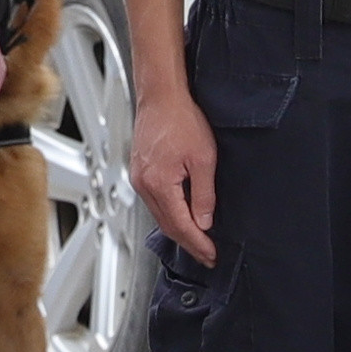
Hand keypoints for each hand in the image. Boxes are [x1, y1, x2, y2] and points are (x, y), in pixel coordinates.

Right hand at [131, 83, 217, 261]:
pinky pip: (154, 202)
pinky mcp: (141, 172)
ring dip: (178, 230)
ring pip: (159, 215)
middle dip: (188, 243)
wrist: (162, 96)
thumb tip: (204, 221)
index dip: (198, 243)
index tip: (211, 254)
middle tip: (206, 255)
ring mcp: (139, 178)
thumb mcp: (203, 159)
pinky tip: (181, 217)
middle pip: (167, 225)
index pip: (180, 225)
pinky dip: (169, 214)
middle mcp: (144, 184)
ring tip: (197, 241)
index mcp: (159, 183)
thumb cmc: (180, 119)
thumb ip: (203, 194)